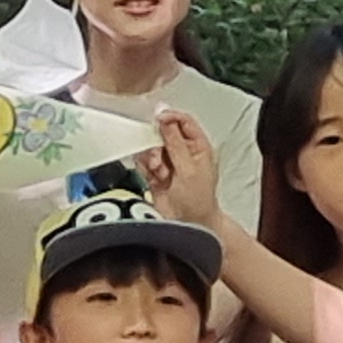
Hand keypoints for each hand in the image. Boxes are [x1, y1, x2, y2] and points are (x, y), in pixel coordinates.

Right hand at [147, 108, 224, 228]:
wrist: (188, 225)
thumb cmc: (199, 201)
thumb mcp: (189, 169)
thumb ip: (175, 143)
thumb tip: (166, 119)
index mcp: (198, 146)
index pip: (184, 121)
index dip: (170, 117)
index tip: (158, 120)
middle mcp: (183, 152)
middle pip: (164, 132)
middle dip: (158, 143)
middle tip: (160, 155)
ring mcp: (168, 162)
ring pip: (152, 146)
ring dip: (152, 157)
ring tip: (160, 171)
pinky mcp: (155, 173)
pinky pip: (144, 161)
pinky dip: (145, 167)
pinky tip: (153, 176)